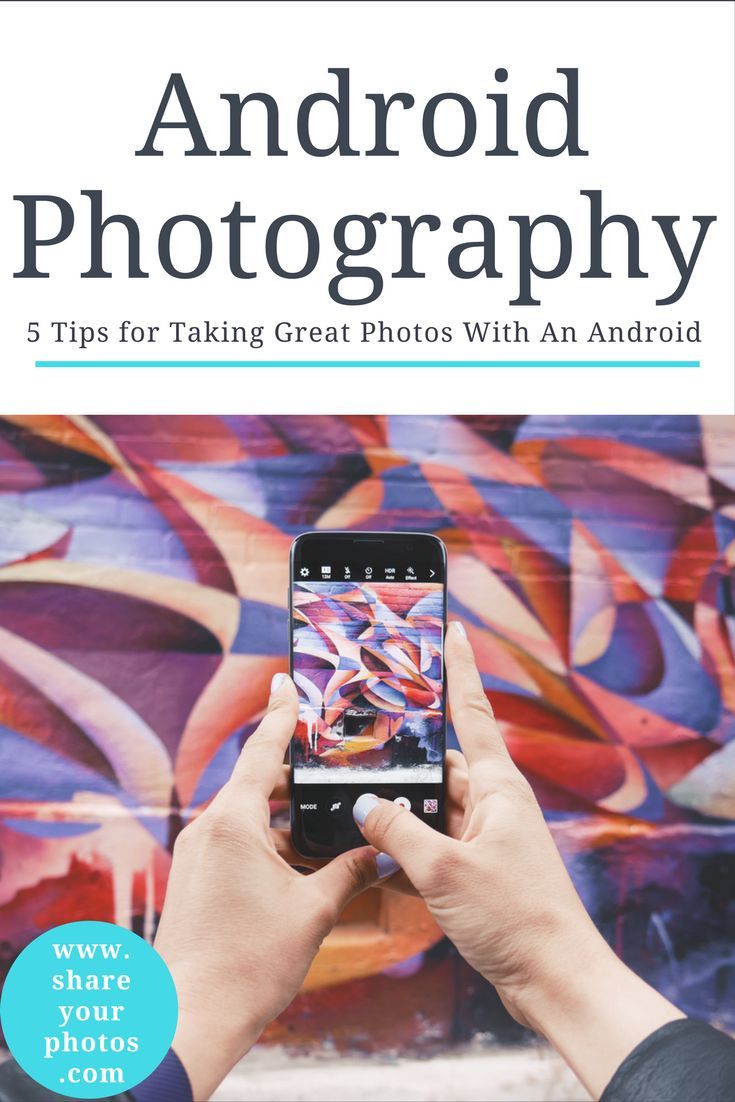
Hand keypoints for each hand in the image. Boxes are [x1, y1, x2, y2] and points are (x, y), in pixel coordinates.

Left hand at [154, 673, 383, 1100]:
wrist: (192, 1015)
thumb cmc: (249, 963)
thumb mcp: (313, 911)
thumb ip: (349, 871)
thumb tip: (380, 851)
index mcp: (235, 822)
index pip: (263, 750)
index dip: (280, 712)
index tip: (287, 679)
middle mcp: (210, 827)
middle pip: (258, 779)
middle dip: (296, 769)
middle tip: (332, 754)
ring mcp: (201, 852)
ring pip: (250, 813)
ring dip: (286, 812)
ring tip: (328, 812)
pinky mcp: (199, 876)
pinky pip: (239, 839)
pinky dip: (271, 838)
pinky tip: (304, 856)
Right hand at [352, 622, 683, 1098]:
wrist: (554, 980)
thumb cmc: (514, 917)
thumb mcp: (444, 870)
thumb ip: (397, 830)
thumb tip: (363, 803)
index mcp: (498, 787)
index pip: (473, 711)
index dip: (460, 668)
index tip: (452, 628)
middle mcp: (495, 804)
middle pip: (442, 763)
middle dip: (407, 754)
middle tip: (365, 733)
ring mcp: (489, 838)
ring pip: (435, 806)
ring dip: (403, 810)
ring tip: (357, 800)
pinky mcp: (481, 870)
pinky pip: (436, 844)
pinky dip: (409, 848)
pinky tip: (378, 858)